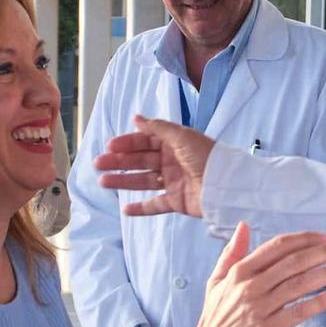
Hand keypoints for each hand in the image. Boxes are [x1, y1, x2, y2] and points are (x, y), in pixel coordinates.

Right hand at [94, 117, 217, 216]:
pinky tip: (126, 209)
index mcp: (174, 144)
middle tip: (99, 164)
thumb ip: (157, 128)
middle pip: (140, 161)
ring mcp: (174, 182)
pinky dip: (141, 208)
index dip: (127, 143)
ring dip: (123, 181)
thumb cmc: (208, 156)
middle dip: (119, 162)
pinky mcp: (177, 202)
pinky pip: (156, 205)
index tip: (110, 146)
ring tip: (103, 182)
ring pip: (144, 181)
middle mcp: (172, 162)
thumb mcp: (182, 136)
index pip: (145, 142)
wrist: (226, 185)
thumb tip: (136, 117)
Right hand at [181, 223, 325, 326]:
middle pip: (293, 262)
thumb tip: (243, 226)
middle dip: (323, 252)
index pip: (277, 247)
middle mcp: (250, 286)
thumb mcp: (216, 281)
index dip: (302, 240)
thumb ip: (231, 252)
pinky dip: (319, 302)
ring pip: (299, 285)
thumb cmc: (215, 317)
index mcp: (240, 271)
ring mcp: (259, 308)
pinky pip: (298, 312)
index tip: (323, 237)